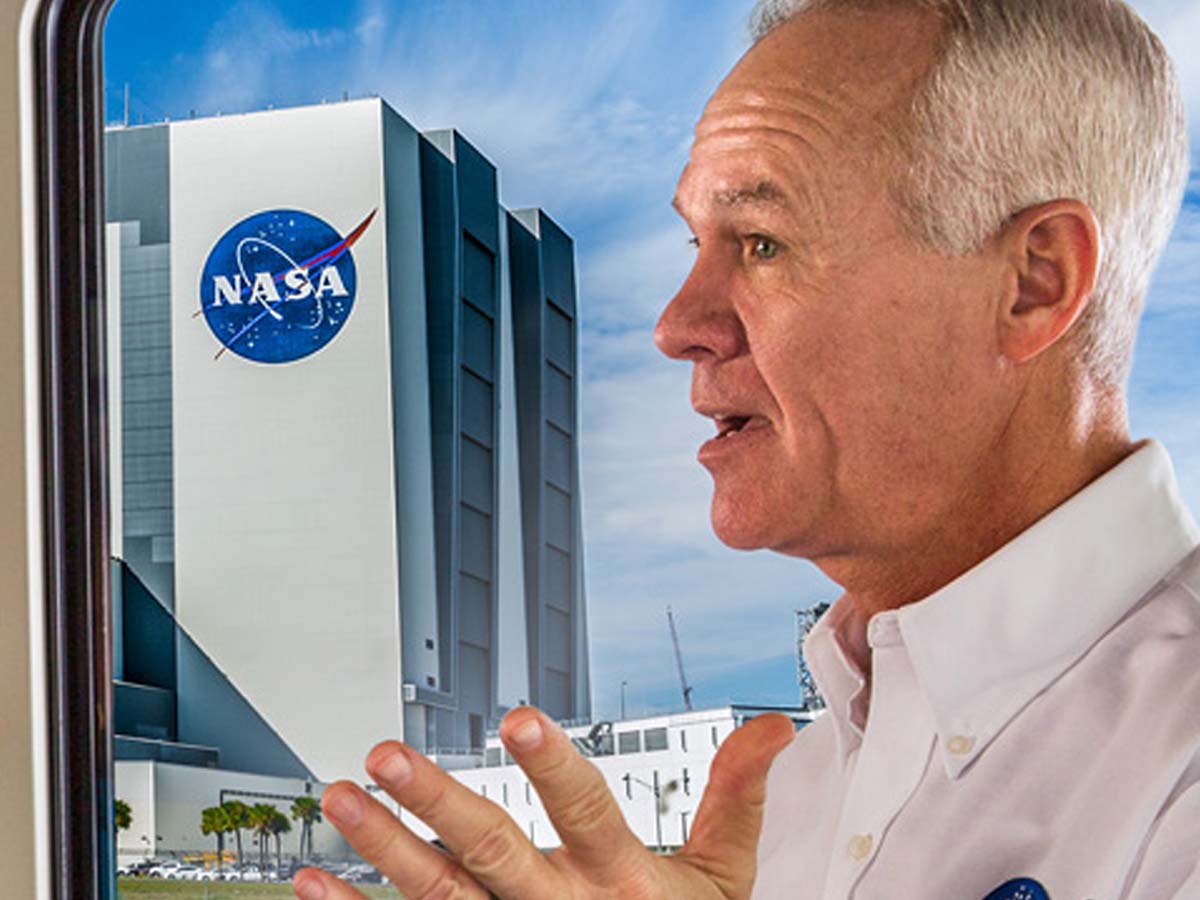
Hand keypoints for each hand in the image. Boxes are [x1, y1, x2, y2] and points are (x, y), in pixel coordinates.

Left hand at [292, 706, 794, 899]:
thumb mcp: (723, 882)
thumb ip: (736, 800)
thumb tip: (772, 726)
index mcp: (623, 881)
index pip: (588, 814)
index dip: (554, 769)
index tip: (518, 719)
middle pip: (495, 854)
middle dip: (438, 804)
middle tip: (387, 755)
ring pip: (442, 898)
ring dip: (385, 850)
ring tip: (343, 797)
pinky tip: (315, 885)